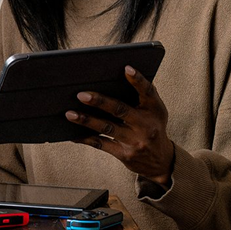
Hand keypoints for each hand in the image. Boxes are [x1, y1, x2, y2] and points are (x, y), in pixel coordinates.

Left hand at [66, 66, 174, 185]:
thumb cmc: (152, 127)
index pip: (148, 92)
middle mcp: (146, 125)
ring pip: (107, 128)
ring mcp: (136, 141)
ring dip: (87, 120)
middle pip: (120, 110)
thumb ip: (142, 95)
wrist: (161, 161)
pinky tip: (72, 133)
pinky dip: (85, 138)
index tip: (126, 68)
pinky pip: (102, 145)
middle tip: (81, 95)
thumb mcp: (155, 111)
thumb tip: (119, 73)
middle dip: (100, 101)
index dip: (138, 80)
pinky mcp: (125, 154)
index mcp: (155, 110)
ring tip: (70, 113)